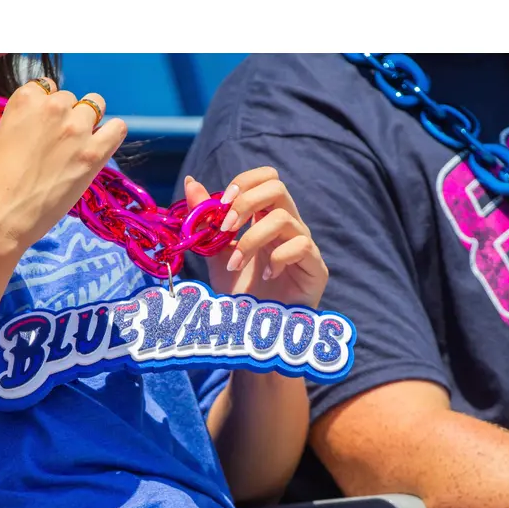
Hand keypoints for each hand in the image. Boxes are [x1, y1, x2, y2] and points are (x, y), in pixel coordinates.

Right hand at [0, 78, 127, 255]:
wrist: (0, 216)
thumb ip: (12, 125)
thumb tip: (23, 130)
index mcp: (25, 100)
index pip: (45, 87)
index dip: (44, 107)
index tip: (41, 125)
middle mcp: (55, 107)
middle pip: (70, 99)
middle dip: (65, 116)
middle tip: (57, 142)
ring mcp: (77, 129)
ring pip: (96, 106)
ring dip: (89, 121)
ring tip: (79, 143)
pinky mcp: (94, 154)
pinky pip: (117, 129)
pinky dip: (112, 133)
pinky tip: (101, 145)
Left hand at [185, 168, 327, 308]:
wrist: (254, 330)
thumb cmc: (240, 290)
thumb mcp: (216, 252)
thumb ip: (205, 220)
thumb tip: (192, 183)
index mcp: (266, 217)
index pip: (266, 178)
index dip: (245, 182)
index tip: (222, 203)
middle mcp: (288, 226)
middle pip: (278, 187)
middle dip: (246, 203)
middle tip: (225, 228)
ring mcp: (304, 245)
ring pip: (284, 218)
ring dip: (251, 239)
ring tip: (235, 264)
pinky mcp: (316, 268)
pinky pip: (301, 246)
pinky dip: (277, 258)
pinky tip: (265, 276)